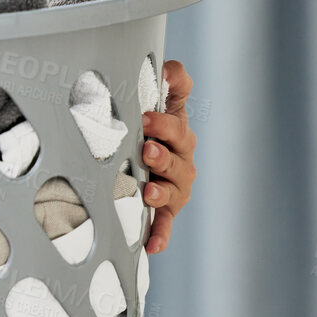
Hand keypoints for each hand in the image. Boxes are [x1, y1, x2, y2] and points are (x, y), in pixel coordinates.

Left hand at [140, 58, 196, 253]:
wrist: (137, 152)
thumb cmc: (147, 124)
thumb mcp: (159, 99)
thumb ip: (171, 81)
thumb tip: (170, 70)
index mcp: (177, 132)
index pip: (177, 124)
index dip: (165, 122)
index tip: (147, 117)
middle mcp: (179, 160)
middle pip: (176, 158)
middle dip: (162, 155)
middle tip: (146, 150)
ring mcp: (173, 186)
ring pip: (171, 190)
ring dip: (160, 192)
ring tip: (148, 192)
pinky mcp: (164, 209)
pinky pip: (164, 223)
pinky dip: (160, 234)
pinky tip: (151, 246)